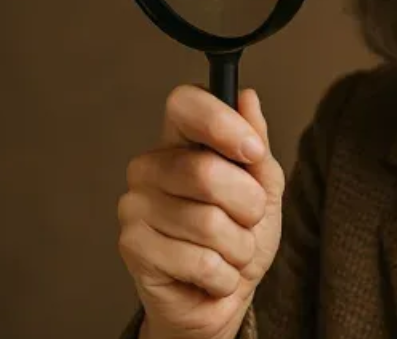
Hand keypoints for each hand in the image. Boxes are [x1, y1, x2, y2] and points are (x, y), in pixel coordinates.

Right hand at [118, 86, 285, 338]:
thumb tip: (247, 98)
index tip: (252, 151)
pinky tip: (213, 275)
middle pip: (205, 171)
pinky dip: (223, 275)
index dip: (221, 123)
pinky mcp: (132, 247)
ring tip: (229, 251)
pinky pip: (200, 261)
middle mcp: (150, 167)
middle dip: (247, 204)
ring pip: (208, 222)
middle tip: (247, 220)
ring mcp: (135, 206)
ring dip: (238, 246)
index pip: (184, 103)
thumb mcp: (264, 187)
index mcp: (180, 141)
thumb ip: (256, 145)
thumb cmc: (240, 237)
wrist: (223, 298)